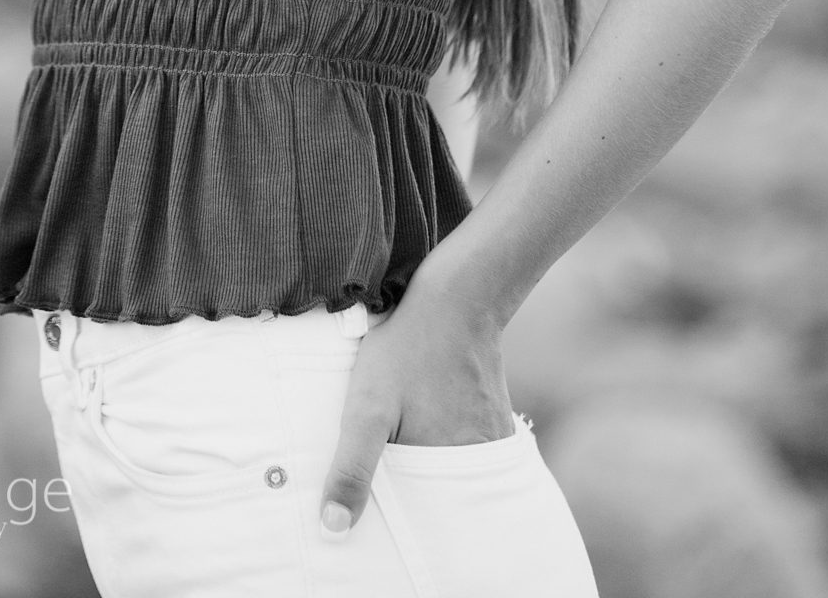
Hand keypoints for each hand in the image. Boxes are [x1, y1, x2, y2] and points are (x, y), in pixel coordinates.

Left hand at [318, 274, 513, 538]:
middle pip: (442, 496)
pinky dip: (450, 444)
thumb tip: (333, 530)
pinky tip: (429, 422)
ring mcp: (492, 437)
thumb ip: (353, 468)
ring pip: (455, 470)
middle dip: (416, 497)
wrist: (455, 297)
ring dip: (433, 469)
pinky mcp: (495, 416)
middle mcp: (480, 460)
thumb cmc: (406, 351)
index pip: (424, 522)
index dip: (398, 522)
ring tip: (406, 448)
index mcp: (450, 469)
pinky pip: (470, 446)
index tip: (375, 521)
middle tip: (388, 475)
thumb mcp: (366, 408)